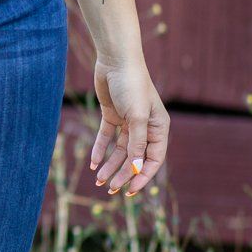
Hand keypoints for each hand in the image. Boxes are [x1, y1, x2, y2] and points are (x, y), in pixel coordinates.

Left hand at [90, 55, 169, 196]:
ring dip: (110, 165)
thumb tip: (136, 168)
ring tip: (99, 180)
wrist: (116, 60)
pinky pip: (106, 137)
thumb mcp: (136, 116)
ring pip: (120, 150)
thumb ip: (137, 142)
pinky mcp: (112, 115)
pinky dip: (100, 149)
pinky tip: (93, 163)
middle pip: (134, 157)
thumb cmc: (132, 86)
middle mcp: (145, 127)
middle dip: (123, 174)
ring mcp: (128, 121)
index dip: (142, 176)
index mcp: (158, 128)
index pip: (153, 159)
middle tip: (110, 189)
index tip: (130, 190)